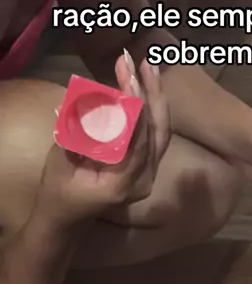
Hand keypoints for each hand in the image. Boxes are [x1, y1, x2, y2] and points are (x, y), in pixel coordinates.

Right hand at [36, 52, 169, 225]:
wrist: (66, 221)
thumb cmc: (59, 193)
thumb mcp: (62, 162)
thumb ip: (77, 136)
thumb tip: (85, 103)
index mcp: (124, 183)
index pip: (139, 139)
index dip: (136, 106)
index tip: (129, 75)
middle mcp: (143, 180)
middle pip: (158, 132)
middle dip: (151, 93)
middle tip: (141, 62)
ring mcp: (147, 176)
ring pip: (160, 132)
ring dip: (155, 98)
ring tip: (148, 67)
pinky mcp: (145, 168)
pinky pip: (153, 136)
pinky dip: (150, 111)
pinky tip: (145, 88)